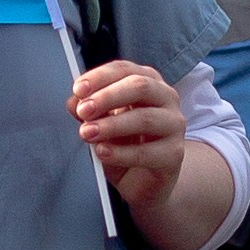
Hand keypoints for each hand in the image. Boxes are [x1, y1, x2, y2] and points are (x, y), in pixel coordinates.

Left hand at [70, 60, 189, 220]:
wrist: (145, 179)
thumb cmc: (125, 143)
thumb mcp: (102, 123)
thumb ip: (90, 110)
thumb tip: (74, 101)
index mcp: (148, 82)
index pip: (125, 70)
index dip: (100, 77)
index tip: (78, 89)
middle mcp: (166, 98)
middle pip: (140, 86)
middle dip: (107, 97)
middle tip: (83, 111)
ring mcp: (174, 125)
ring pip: (144, 118)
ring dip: (111, 125)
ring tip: (87, 133)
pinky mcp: (175, 154)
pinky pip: (147, 152)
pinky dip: (121, 153)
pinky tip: (102, 152)